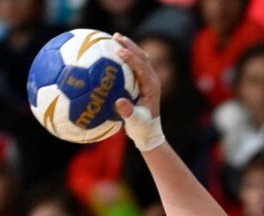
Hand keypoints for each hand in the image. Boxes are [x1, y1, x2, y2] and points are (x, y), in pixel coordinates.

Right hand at [112, 33, 165, 150]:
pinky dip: (125, 55)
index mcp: (151, 87)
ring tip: (114, 37)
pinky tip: (112, 51)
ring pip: (139, 57)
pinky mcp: (142, 81)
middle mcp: (151, 80)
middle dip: (129, 45)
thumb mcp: (135, 122)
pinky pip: (134, 64)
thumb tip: (119, 102)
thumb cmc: (142, 128)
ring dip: (128, 46)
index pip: (142, 68)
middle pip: (142, 57)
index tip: (119, 51)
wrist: (149, 132)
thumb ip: (128, 113)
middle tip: (115, 36)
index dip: (131, 58)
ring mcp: (148, 79)